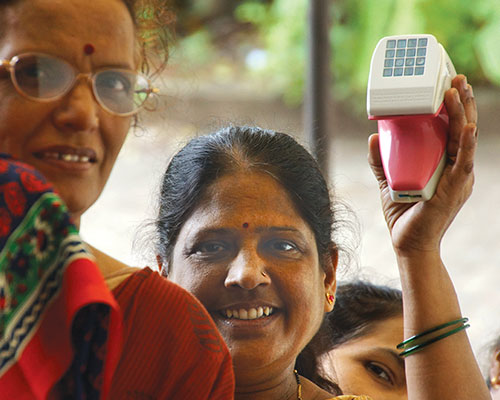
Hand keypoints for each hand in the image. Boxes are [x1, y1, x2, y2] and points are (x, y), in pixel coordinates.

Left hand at [368, 74, 476, 255]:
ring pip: (465, 139)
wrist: (408, 244)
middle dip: (461, 101)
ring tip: (456, 90)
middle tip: (455, 77)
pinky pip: (463, 163)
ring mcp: (459, 178)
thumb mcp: (389, 182)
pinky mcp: (455, 189)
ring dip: (462, 113)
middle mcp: (456, 168)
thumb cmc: (403, 214)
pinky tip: (466, 126)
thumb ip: (382, 160)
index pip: (451, 129)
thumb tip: (373, 136)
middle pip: (462, 128)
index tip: (447, 83)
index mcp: (445, 164)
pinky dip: (464, 143)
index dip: (452, 107)